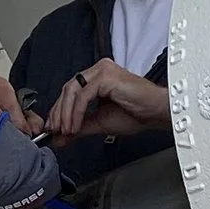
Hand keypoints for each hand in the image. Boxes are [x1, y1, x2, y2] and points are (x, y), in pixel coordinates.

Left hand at [45, 60, 171, 141]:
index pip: (70, 91)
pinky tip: (76, 126)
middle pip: (68, 89)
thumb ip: (78, 128)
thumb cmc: (136, 115)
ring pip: (72, 90)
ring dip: (65, 114)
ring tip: (66, 131)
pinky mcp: (106, 76)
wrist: (155, 114)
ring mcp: (102, 70)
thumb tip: (59, 139)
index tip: (54, 129)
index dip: (58, 110)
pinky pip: (83, 95)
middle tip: (55, 131)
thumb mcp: (99, 123)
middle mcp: (98, 70)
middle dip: (58, 113)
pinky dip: (76, 112)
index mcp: (96, 77)